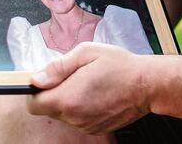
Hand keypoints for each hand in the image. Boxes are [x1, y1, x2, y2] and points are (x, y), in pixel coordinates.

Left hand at [27, 42, 152, 132]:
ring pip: (65, 114)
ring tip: (90, 84)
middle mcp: (74, 117)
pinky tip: (97, 94)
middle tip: (75, 76)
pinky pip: (79, 119)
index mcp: (68, 98)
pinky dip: (83, 108)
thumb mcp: (87, 53)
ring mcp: (85, 125)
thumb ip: (58, 67)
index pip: (34, 104)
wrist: (147, 84)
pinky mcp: (95, 128)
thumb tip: (36, 79)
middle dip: (56, 93)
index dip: (37, 91)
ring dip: (70, 100)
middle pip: (49, 109)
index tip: (49, 80)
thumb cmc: (119, 65)